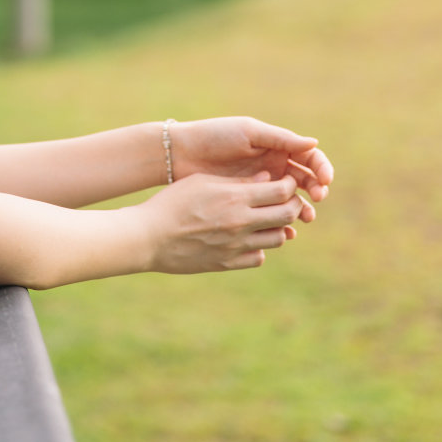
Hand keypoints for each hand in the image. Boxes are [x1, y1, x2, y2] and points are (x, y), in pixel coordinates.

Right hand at [143, 172, 304, 273]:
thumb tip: (266, 178)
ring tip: (265, 218)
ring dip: (278, 227)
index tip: (285, 182)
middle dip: (292, 205)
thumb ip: (237, 181)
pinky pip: (258, 257)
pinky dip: (259, 247)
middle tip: (285, 200)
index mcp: (234, 198)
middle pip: (286, 215)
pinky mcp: (228, 263)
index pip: (281, 191)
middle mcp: (240, 223)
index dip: (289, 185)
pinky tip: (247, 237)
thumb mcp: (203, 181)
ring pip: (278, 238)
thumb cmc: (172, 202)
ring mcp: (236, 246)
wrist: (149, 237)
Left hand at [169, 115, 332, 223]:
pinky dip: (281, 224)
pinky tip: (285, 230)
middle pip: (305, 181)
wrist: (182, 154)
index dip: (321, 168)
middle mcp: (273, 168)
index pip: (308, 159)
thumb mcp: (248, 133)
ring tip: (305, 217)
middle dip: (316, 190)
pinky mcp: (248, 205)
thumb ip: (280, 139)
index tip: (325, 180)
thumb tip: (314, 144)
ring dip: (302, 210)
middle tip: (317, 198)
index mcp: (276, 148)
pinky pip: (270, 217)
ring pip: (291, 202)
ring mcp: (261, 188)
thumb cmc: (215, 136)